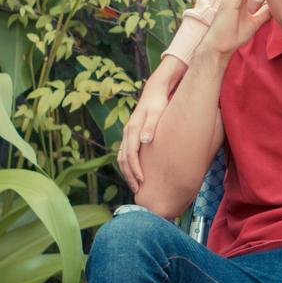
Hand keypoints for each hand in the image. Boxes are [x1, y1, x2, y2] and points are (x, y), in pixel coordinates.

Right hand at [117, 59, 185, 191]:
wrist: (155, 91)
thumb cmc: (159, 102)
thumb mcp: (157, 113)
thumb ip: (151, 126)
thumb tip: (145, 141)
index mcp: (133, 129)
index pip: (130, 154)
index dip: (135, 170)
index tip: (142, 182)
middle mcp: (127, 133)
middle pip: (123, 159)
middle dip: (130, 176)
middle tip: (138, 191)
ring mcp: (128, 134)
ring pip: (122, 157)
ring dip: (127, 172)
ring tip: (136, 186)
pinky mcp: (131, 134)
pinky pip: (125, 153)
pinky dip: (128, 165)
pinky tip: (136, 173)